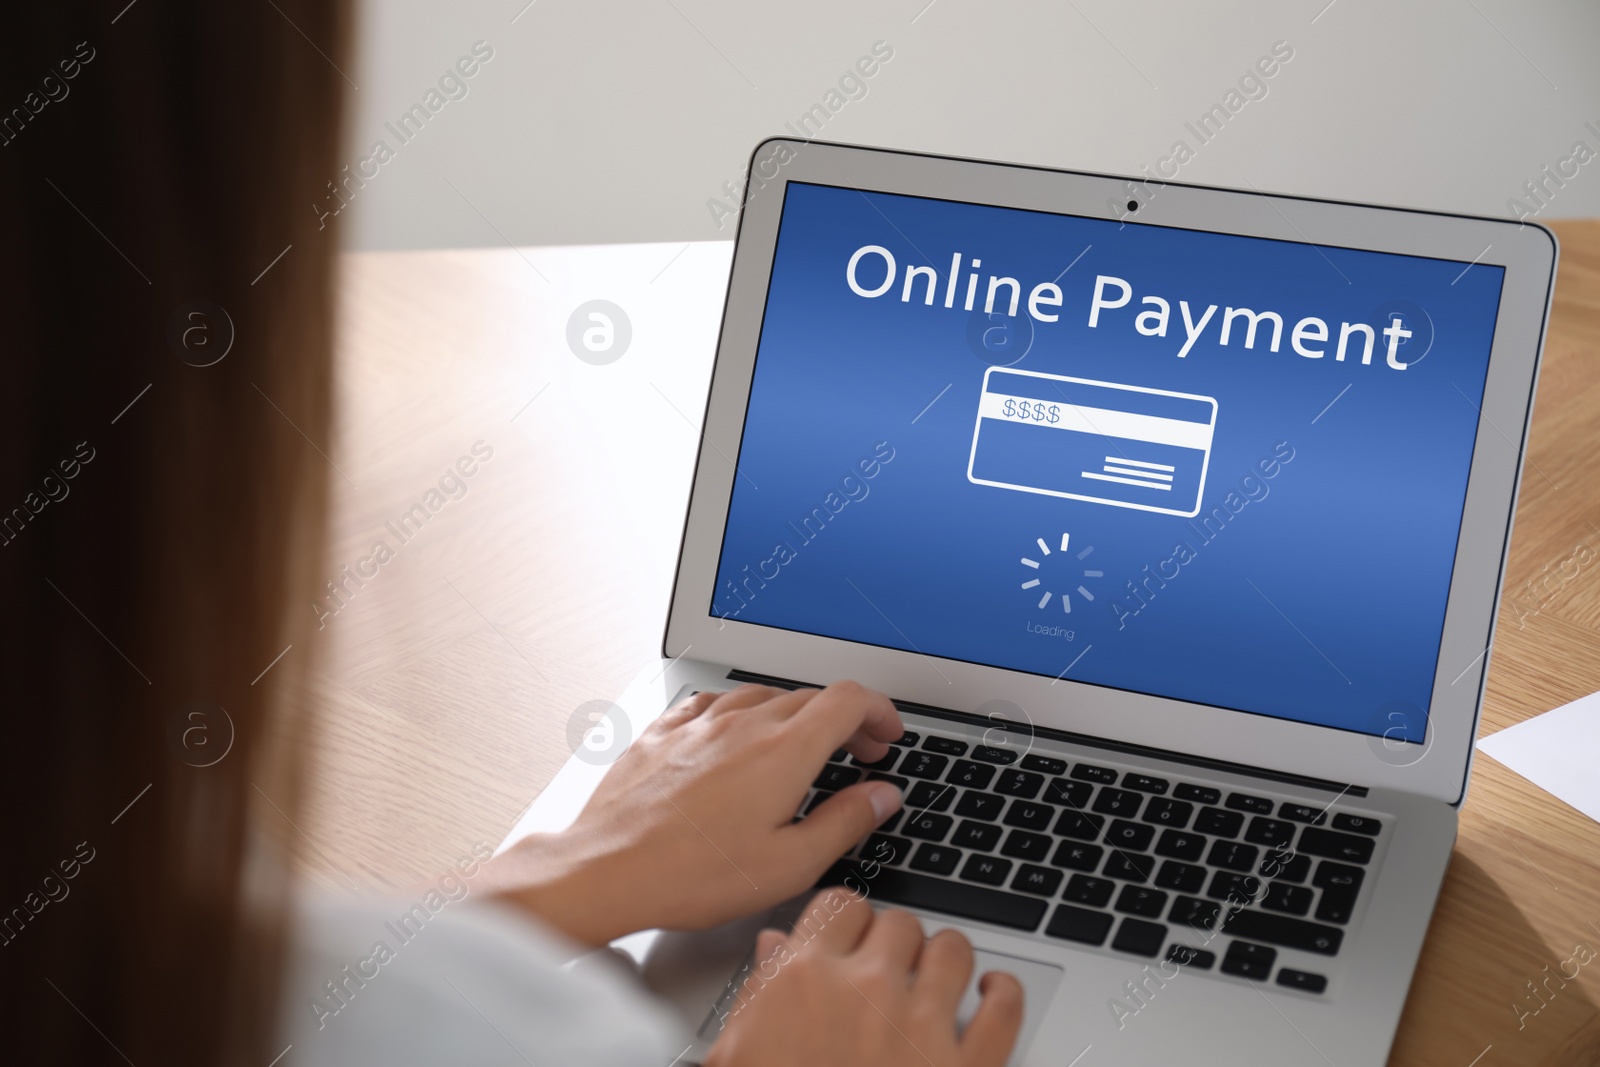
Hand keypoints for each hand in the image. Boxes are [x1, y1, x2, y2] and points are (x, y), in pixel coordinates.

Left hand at [484, 682, 905, 945]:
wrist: (606, 869)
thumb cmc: (689, 873)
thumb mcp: (789, 864)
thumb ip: (844, 823)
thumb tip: (880, 797)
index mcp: (783, 751)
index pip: (849, 700)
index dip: (879, 711)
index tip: (886, 734)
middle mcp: (743, 724)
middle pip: (810, 697)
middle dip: (844, 720)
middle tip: (856, 753)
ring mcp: (699, 722)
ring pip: (762, 696)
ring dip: (794, 715)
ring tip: (799, 748)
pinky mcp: (663, 731)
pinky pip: (712, 703)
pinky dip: (740, 715)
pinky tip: (734, 738)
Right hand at [706, 889, 1023, 1066]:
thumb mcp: (738, 1052)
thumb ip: (759, 992)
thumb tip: (773, 949)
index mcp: (805, 980)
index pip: (842, 906)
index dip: (848, 919)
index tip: (850, 934)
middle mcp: (867, 990)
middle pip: (899, 923)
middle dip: (895, 941)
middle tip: (889, 967)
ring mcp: (921, 1026)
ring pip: (953, 949)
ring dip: (947, 957)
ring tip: (939, 975)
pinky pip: (1003, 1008)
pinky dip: (1003, 994)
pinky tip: (992, 996)